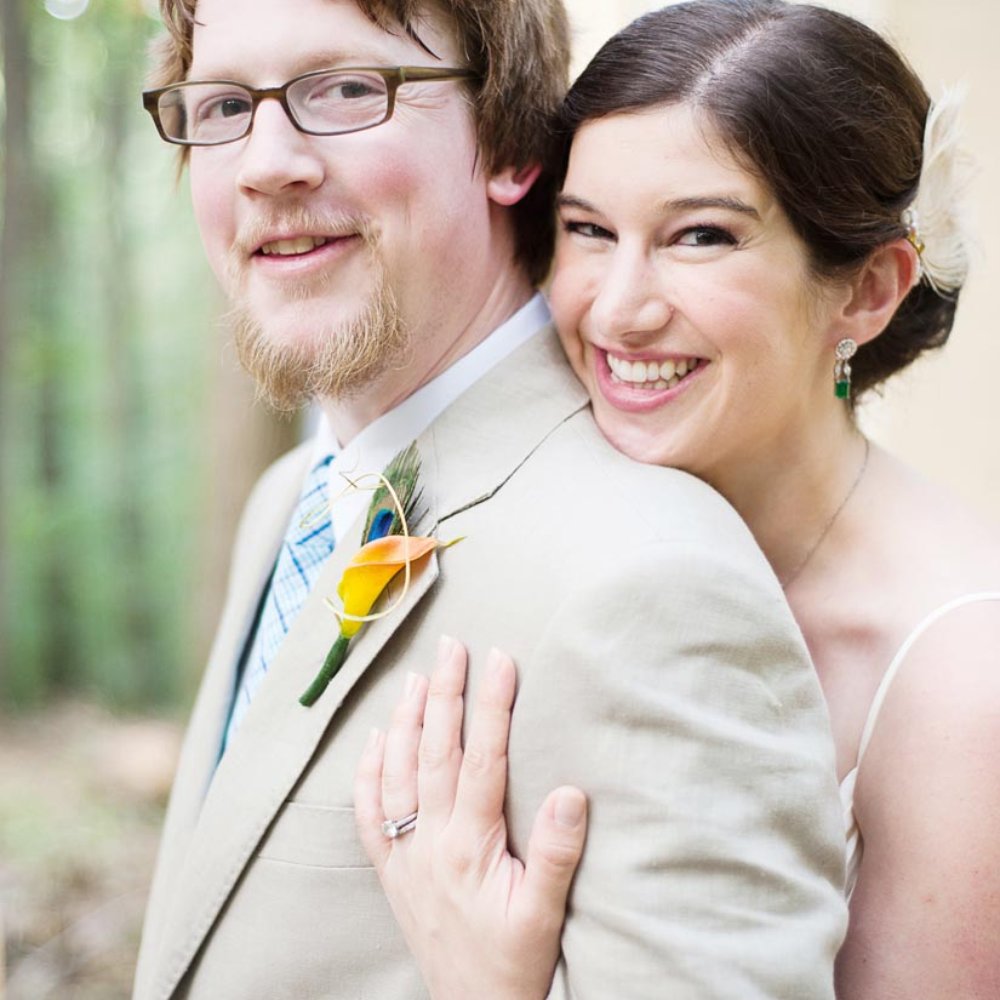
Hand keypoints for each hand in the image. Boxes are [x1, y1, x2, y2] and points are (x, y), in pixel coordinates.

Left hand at [355, 636, 587, 999]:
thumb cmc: (514, 963)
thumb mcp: (545, 915)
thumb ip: (555, 853)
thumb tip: (569, 791)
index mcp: (471, 847)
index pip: (483, 759)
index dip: (492, 705)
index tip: (501, 658)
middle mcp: (430, 843)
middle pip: (436, 752)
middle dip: (446, 694)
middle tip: (452, 646)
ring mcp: (404, 855)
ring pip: (398, 773)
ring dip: (407, 721)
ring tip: (418, 677)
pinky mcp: (390, 871)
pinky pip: (368, 813)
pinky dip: (368, 771)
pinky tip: (375, 739)